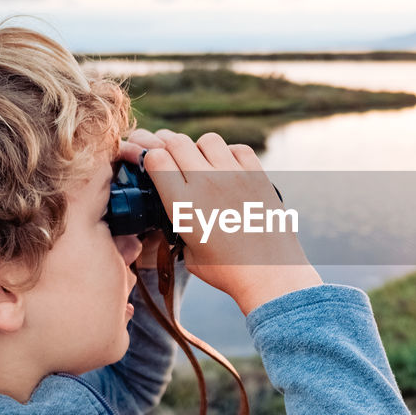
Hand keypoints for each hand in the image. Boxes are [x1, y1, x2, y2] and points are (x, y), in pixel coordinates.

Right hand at [119, 128, 320, 314]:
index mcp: (183, 204)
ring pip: (207, 140)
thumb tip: (176, 213)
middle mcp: (206, 182)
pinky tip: (228, 168)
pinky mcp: (258, 175)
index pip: (154, 158)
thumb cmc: (229, 271)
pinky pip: (238, 148)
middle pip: (176, 142)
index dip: (145, 155)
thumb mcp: (189, 254)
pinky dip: (229, 154)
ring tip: (201, 163)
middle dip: (165, 143)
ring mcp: (234, 175)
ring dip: (199, 148)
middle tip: (164, 150)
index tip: (144, 158)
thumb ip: (179, 227)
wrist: (271, 274)